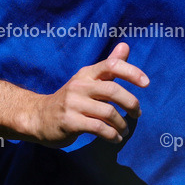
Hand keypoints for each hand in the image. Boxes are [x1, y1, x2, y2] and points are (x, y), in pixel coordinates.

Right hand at [32, 43, 148, 147]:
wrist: (38, 117)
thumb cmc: (71, 99)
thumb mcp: (87, 80)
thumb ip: (108, 65)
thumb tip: (126, 46)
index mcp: (87, 74)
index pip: (111, 65)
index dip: (131, 72)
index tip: (146, 83)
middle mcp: (80, 85)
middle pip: (113, 90)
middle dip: (131, 103)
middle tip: (137, 113)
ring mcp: (73, 104)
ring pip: (108, 112)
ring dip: (122, 123)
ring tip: (125, 130)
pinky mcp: (70, 122)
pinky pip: (98, 128)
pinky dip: (112, 135)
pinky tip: (115, 138)